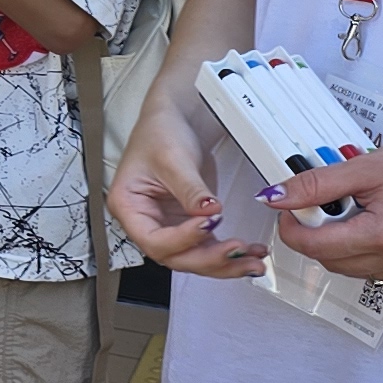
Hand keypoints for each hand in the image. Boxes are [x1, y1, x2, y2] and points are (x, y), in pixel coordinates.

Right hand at [113, 108, 264, 278]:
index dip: (183, 239)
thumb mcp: (173, 158)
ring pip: (195, 258)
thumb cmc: (160, 132)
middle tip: (238, 250)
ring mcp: (170, 226)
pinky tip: (250, 253)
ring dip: (226, 263)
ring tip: (253, 262)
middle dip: (210, 259)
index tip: (208, 224)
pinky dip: (230, 253)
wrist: (176, 119)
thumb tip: (209, 213)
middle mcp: (147, 223)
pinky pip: (209, 247)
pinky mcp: (189, 225)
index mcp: (129, 207)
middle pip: (176, 256)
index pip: (154, 240)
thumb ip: (191, 190)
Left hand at [267, 126, 382, 280]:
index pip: (317, 247)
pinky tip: (379, 217)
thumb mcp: (368, 166)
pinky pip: (379, 265)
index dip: (293, 228)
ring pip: (354, 266)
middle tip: (320, 202)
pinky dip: (367, 246)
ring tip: (356, 206)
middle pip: (333, 261)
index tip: (287, 208)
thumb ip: (317, 184)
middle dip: (316, 234)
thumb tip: (275, 197)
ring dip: (341, 242)